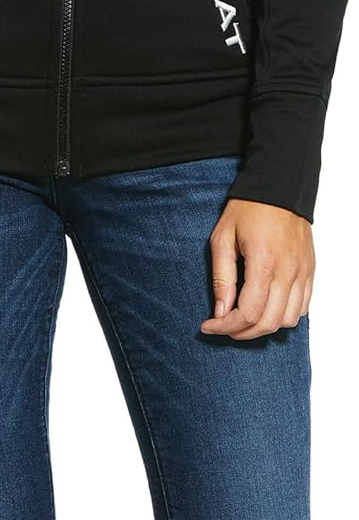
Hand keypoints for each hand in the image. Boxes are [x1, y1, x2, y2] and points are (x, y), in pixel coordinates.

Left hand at [200, 198, 314, 339]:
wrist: (279, 187)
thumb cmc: (248, 208)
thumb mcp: (223, 237)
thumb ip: (222, 277)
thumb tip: (221, 311)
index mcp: (263, 262)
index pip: (248, 312)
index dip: (226, 327)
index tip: (209, 325)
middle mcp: (288, 271)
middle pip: (268, 323)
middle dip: (242, 332)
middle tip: (223, 326)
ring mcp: (302, 272)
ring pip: (288, 320)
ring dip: (265, 327)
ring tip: (245, 318)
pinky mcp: (310, 271)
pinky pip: (303, 307)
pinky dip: (284, 316)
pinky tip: (266, 306)